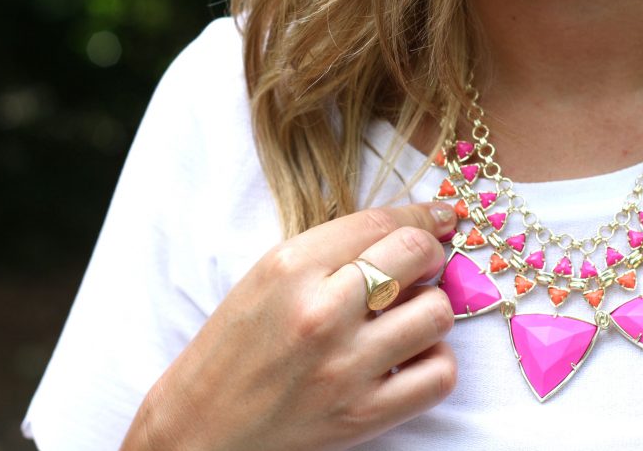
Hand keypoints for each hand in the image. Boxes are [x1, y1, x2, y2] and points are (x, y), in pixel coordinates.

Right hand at [120, 202, 458, 450]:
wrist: (201, 428)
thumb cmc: (234, 348)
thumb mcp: (268, 277)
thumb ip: (333, 251)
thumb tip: (411, 230)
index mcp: (290, 268)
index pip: (380, 222)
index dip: (422, 214)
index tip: (441, 218)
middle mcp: (321, 312)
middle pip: (416, 254)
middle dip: (430, 253)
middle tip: (423, 265)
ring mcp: (345, 366)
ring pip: (436, 313)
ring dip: (430, 309)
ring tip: (407, 317)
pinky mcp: (363, 415)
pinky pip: (439, 374)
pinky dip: (435, 362)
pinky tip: (410, 358)